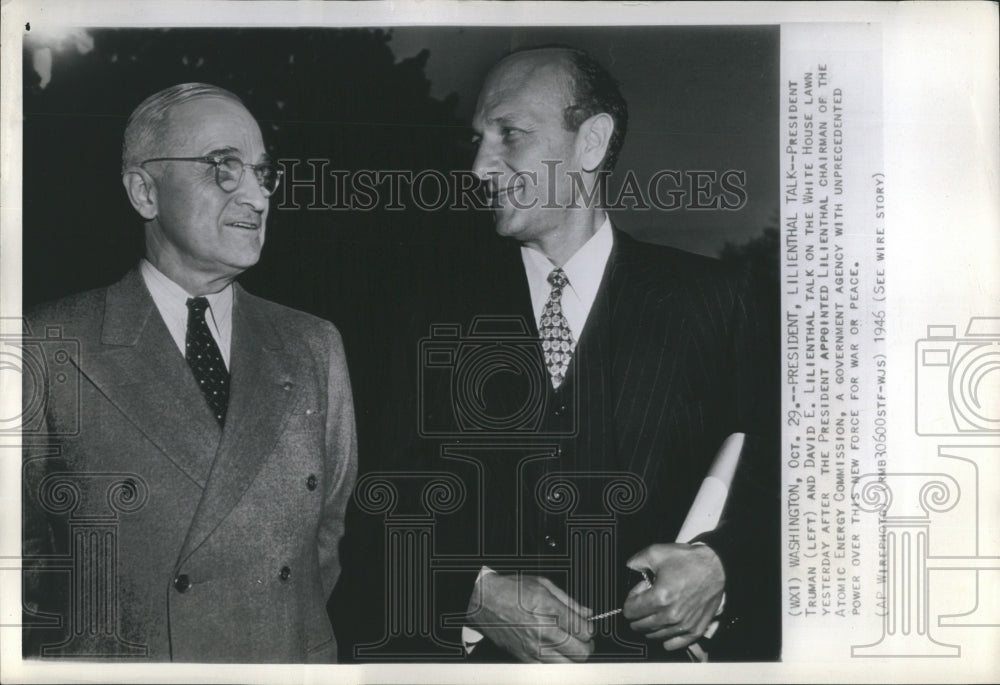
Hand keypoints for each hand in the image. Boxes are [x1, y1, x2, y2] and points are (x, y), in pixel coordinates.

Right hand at [467, 573, 594, 662]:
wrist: (484, 601)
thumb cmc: (511, 589)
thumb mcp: (543, 584)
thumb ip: (569, 601)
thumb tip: (587, 613)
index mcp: (548, 609)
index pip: (584, 630)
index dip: (589, 629)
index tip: (586, 626)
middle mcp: (542, 630)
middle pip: (580, 652)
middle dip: (586, 646)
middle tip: (582, 639)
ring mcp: (533, 647)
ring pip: (568, 665)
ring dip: (574, 657)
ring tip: (570, 647)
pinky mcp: (525, 658)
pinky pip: (550, 669)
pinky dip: (558, 663)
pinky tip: (556, 652)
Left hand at [622, 543, 724, 651]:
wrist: (715, 567)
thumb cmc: (688, 560)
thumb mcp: (657, 552)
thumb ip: (636, 561)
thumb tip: (629, 568)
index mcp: (659, 598)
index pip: (630, 611)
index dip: (630, 600)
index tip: (638, 593)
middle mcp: (671, 615)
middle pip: (639, 625)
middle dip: (637, 613)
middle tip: (646, 600)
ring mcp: (683, 625)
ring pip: (653, 635)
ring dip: (649, 625)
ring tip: (657, 609)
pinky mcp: (695, 630)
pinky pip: (672, 644)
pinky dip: (665, 637)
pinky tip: (666, 625)